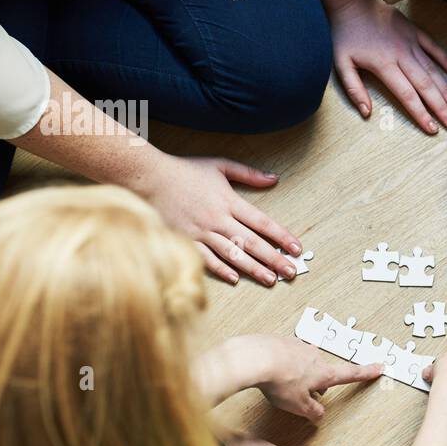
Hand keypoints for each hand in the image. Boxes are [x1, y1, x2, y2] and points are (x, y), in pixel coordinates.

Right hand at [134, 154, 299, 285]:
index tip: (297, 248)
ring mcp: (202, 232)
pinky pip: (206, 258)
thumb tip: (275, 178)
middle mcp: (218, 219)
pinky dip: (221, 269)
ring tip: (271, 280)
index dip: (282, 237)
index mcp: (229, 201)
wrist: (149, 177)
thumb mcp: (220, 166)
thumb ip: (249, 174)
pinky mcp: (186, 240)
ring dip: (254, 268)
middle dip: (274, 259)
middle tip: (291, 272)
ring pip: (233, 254)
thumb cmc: (185, 171)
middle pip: (252, 243)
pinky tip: (235, 278)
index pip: (263, 222)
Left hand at [250, 335, 383, 422]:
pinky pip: (286, 355)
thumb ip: (312, 411)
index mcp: (324, 373)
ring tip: (281, 383)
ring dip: (297, 373)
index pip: (351, 374)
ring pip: (303, 362)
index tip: (379, 367)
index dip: (366, 373)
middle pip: (321, 371)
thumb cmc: (279, 381)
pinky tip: (270, 372)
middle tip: (302, 394)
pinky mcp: (281, 341)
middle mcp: (314, 356)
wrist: (256, 358)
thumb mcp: (298, 406)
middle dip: (315, 382)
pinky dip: (282, 364)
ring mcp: (298, 346)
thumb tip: (319, 415)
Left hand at [330, 0, 446, 133]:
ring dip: (446, 90)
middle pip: (425, 86)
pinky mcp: (415, 32)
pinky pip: (434, 48)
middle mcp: (402, 55)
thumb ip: (354, 90)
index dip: (421, 113)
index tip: (432, 129)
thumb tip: (367, 113)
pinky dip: (446, 61)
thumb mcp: (341, 64)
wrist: (353, 3)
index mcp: (384, 65)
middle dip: (440, 107)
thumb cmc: (345, 36)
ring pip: (433, 70)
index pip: (407, 95)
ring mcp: (411, 43)